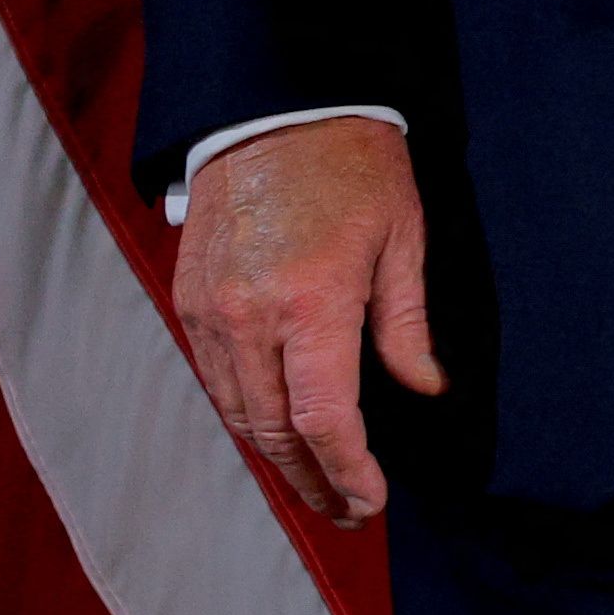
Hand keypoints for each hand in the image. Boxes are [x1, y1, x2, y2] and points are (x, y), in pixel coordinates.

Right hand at [171, 119, 443, 526]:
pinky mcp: (188, 297)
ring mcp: (210, 310)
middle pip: (274, 431)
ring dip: (275, 457)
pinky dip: (245, 413)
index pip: (324, 420)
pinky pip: (215, 377)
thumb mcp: (403, 238)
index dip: (348, 471)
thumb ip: (406, 325)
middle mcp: (249, 316)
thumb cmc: (355, 164)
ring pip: (238, 412)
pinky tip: (276, 429)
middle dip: (312, 480)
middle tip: (346, 510)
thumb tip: (425, 388)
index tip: (369, 502)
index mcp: (311, 303)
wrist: (275, 104)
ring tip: (316, 484)